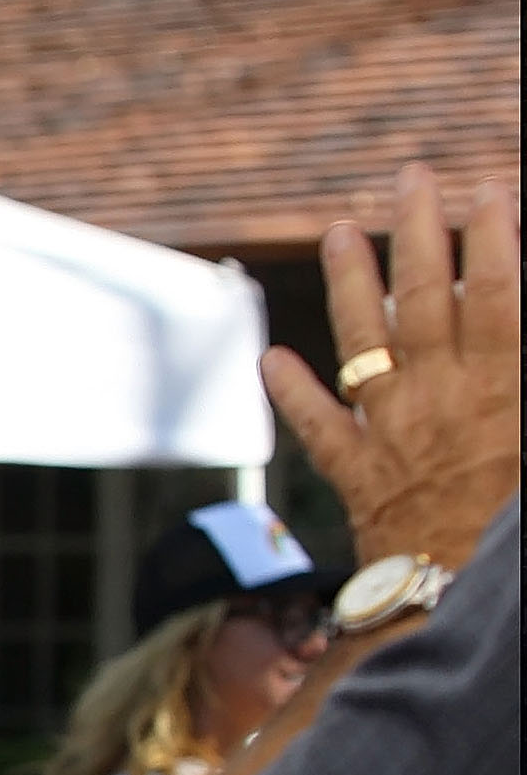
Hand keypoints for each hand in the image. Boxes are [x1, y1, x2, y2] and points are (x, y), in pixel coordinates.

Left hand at [261, 166, 519, 568]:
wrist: (466, 598)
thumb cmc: (519, 523)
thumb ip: (521, 367)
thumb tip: (508, 312)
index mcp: (505, 385)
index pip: (499, 293)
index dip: (492, 240)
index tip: (487, 192)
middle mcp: (441, 396)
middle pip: (425, 298)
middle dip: (417, 231)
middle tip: (409, 176)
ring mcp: (393, 431)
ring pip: (365, 342)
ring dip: (350, 284)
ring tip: (339, 232)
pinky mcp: (358, 474)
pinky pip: (320, 426)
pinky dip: (295, 391)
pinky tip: (273, 359)